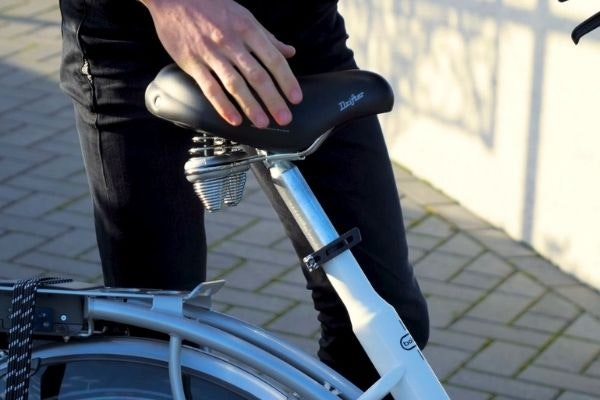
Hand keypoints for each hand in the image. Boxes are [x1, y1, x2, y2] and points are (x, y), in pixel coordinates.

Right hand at [140, 0, 302, 127]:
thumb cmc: (212, 7)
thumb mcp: (244, 16)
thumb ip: (267, 37)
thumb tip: (289, 52)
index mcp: (248, 29)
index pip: (273, 59)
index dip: (287, 80)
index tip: (296, 98)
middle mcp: (231, 42)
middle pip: (257, 76)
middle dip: (273, 100)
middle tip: (284, 118)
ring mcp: (211, 53)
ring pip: (235, 84)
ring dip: (251, 106)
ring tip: (262, 122)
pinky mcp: (193, 63)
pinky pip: (210, 88)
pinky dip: (222, 106)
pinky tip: (234, 119)